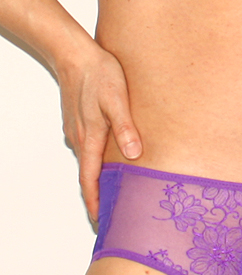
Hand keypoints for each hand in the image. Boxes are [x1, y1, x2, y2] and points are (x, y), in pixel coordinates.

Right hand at [57, 44, 141, 222]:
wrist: (74, 54)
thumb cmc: (97, 75)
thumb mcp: (116, 100)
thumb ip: (125, 128)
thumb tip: (133, 154)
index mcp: (90, 138)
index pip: (90, 179)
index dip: (95, 201)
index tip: (99, 220)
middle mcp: (81, 140)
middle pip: (88, 177)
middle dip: (97, 198)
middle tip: (110, 215)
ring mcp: (79, 132)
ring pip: (89, 164)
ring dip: (98, 182)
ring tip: (113, 195)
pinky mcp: (81, 124)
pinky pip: (89, 152)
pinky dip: (97, 165)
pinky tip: (110, 166)